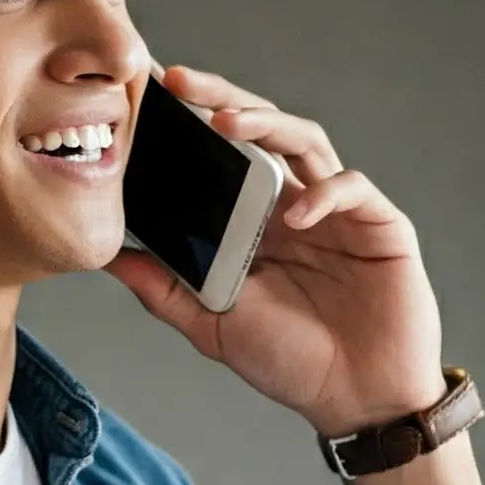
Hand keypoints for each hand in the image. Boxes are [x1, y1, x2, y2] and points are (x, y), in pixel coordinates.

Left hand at [103, 63, 446, 434]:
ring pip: (304, 139)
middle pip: (259, 129)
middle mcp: (294, 203)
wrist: (357, 402)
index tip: (144, 98)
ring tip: (227, 123)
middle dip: (219, 97)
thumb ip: (161, 287)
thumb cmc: (291, 361)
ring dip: (266, 124)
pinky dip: (322, 192)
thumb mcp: (210, 324)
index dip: (188, 123)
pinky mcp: (380, 225)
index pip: (220, 155)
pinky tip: (294, 214)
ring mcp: (338, 210)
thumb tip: (104, 256)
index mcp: (255, 219)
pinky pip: (351, 187)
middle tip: (177, 82)